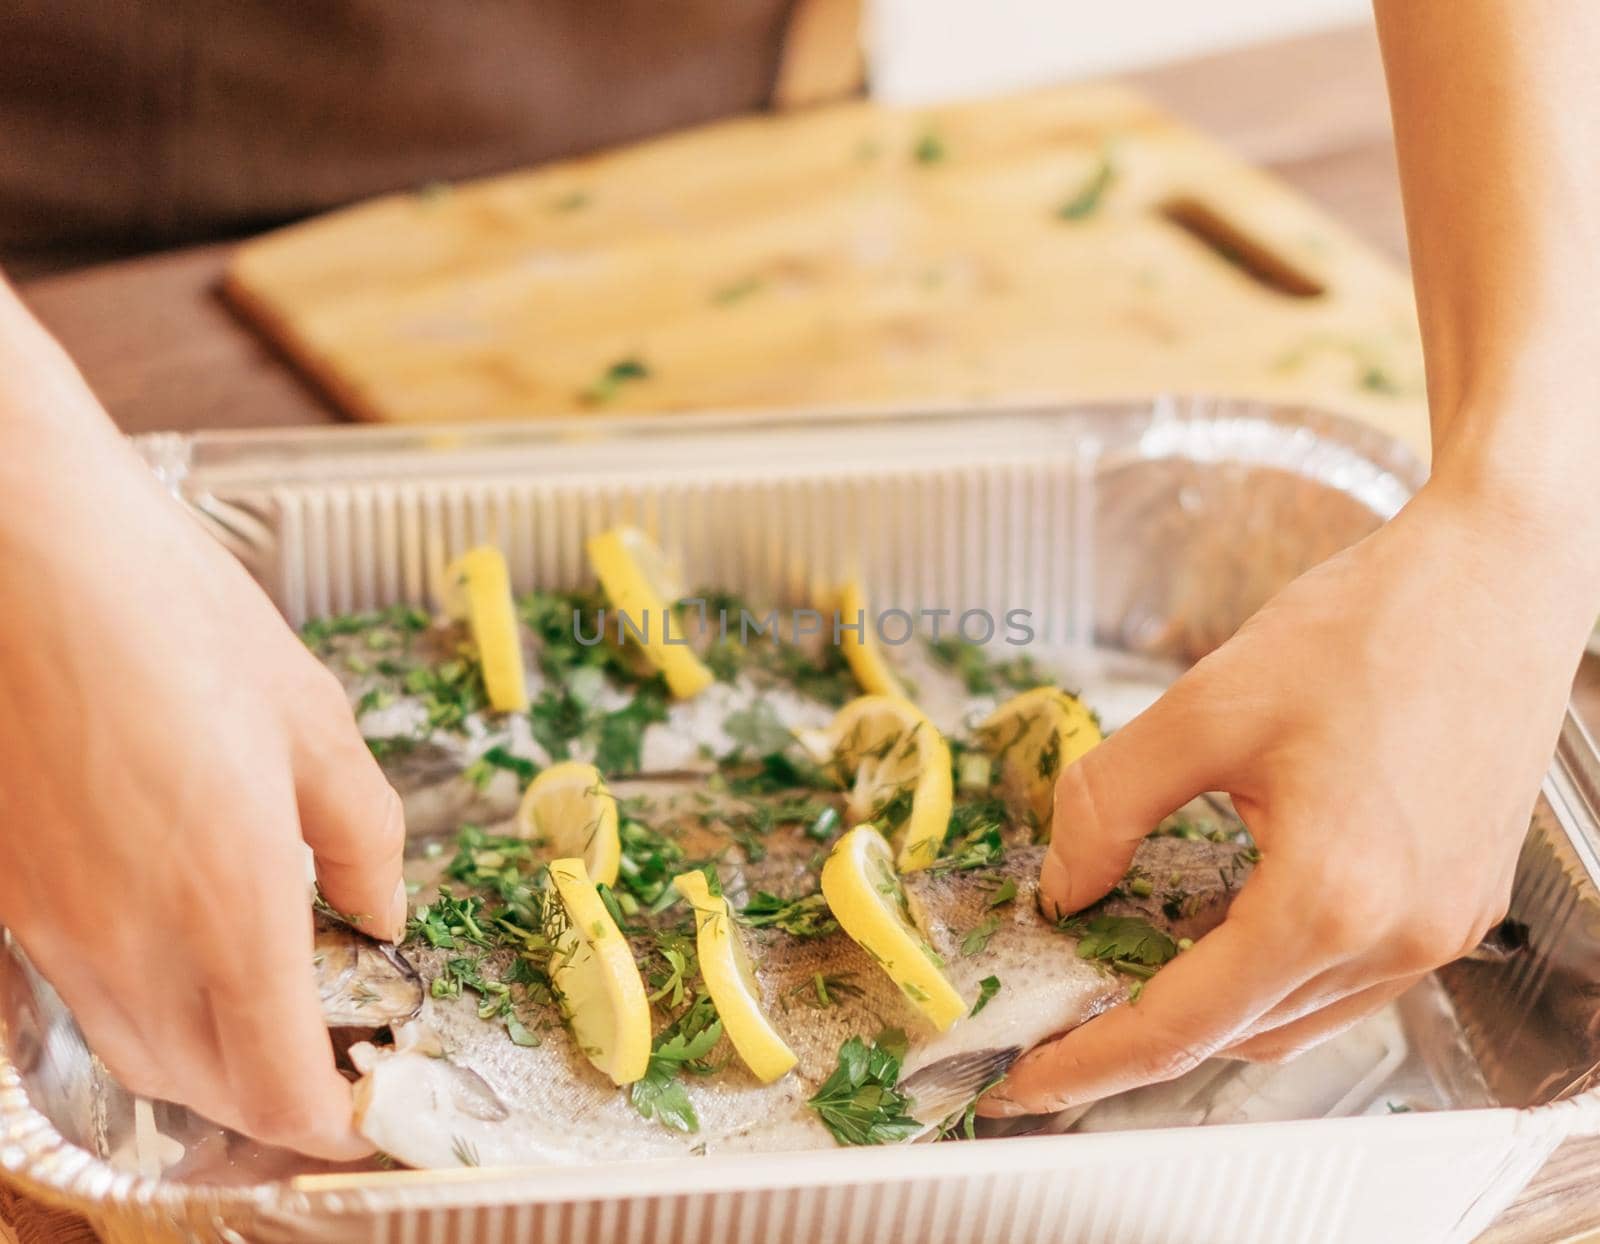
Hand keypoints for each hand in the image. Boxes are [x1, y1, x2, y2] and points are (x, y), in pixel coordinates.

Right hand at [0, 286, 403, 1157]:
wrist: (22, 550)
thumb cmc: (175, 615)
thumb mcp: (314, 718)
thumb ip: (363, 834)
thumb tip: (383, 910)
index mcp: (229, 898)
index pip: (278, 1082)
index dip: (328, 1122)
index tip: (365, 1110)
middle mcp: (132, 936)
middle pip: (203, 1087)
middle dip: (273, 1099)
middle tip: (327, 1061)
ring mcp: (53, 923)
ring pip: (135, 1050)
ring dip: (208, 1062)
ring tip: (265, 1017)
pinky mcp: (10, 893)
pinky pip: (81, 994)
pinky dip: (143, 1008)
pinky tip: (182, 950)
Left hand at [982, 474, 1595, 1115]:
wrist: (1496, 578)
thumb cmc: (1367, 629)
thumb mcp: (1203, 707)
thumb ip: (1111, 804)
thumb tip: (1066, 884)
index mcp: (1331, 896)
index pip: (1185, 1023)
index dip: (1092, 1059)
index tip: (1027, 1081)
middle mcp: (1397, 936)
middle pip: (1240, 1033)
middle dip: (1142, 1030)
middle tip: (1064, 1004)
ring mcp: (1441, 930)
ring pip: (1295, 1016)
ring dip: (1211, 1004)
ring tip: (1135, 961)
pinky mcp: (1460, 904)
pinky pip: (1347, 978)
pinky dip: (1273, 970)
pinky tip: (1226, 920)